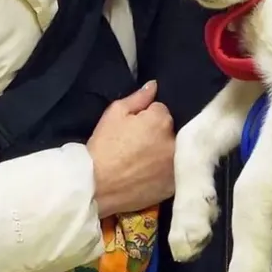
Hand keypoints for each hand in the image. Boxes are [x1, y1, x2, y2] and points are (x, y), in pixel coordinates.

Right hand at [87, 80, 174, 216]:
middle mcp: (174, 142)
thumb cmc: (103, 146)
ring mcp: (175, 166)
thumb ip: (138, 97)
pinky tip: (147, 175)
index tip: (133, 127)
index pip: (160, 110)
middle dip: (157, 133)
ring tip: (142, 161)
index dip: (146, 117)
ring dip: (162, 153)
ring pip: (172, 152)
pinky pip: (172, 173)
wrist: (95, 186)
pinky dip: (163, 172)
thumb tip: (154, 85)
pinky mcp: (172, 186)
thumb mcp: (114, 113)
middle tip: (136, 144)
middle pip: (169, 131)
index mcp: (161, 120)